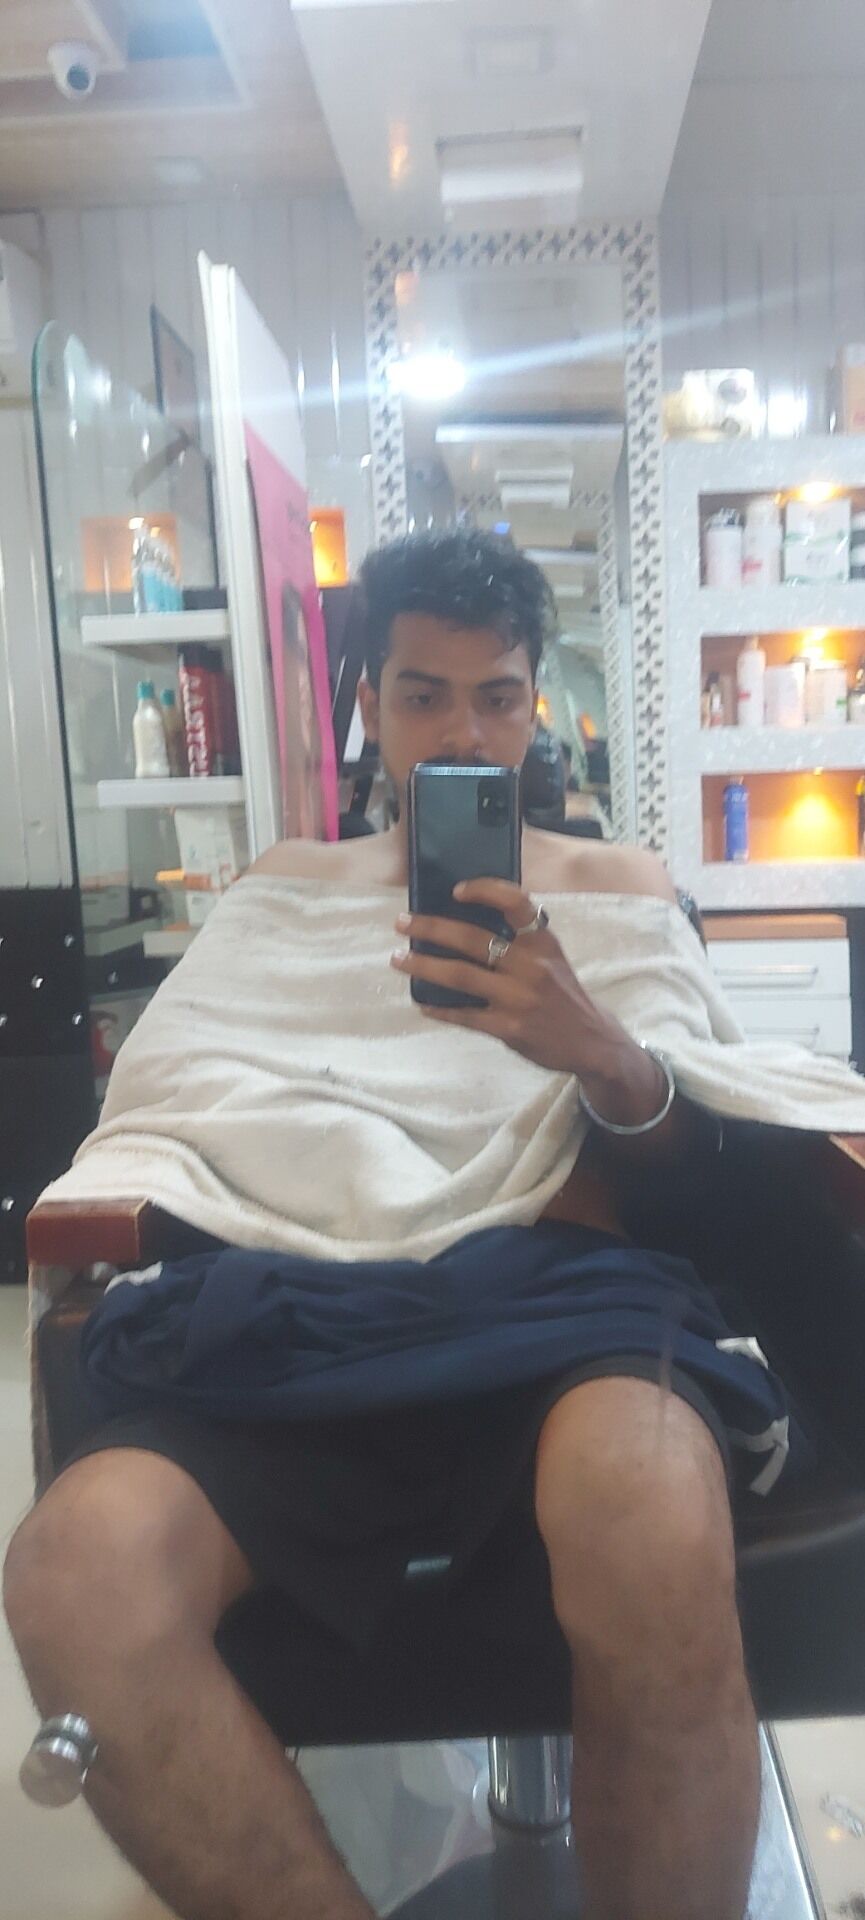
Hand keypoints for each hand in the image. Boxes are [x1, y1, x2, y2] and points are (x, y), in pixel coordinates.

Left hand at [390, 878, 660, 1111]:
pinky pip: (465, 1015)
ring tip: (399, 960)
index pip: (515, 902)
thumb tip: (464, 925)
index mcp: (543, 941)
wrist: (591, 1041)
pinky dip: (441, 1009)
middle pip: (472, 939)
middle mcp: (532, 965)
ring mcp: (519, 997)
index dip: (484, 890)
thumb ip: (520, 941)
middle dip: (431, 929)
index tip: (455, 891)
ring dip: (423, 966)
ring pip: (460, 975)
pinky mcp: (509, 1028)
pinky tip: (424, 1003)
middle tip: (402, 924)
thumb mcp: (552, 957)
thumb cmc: (563, 994)